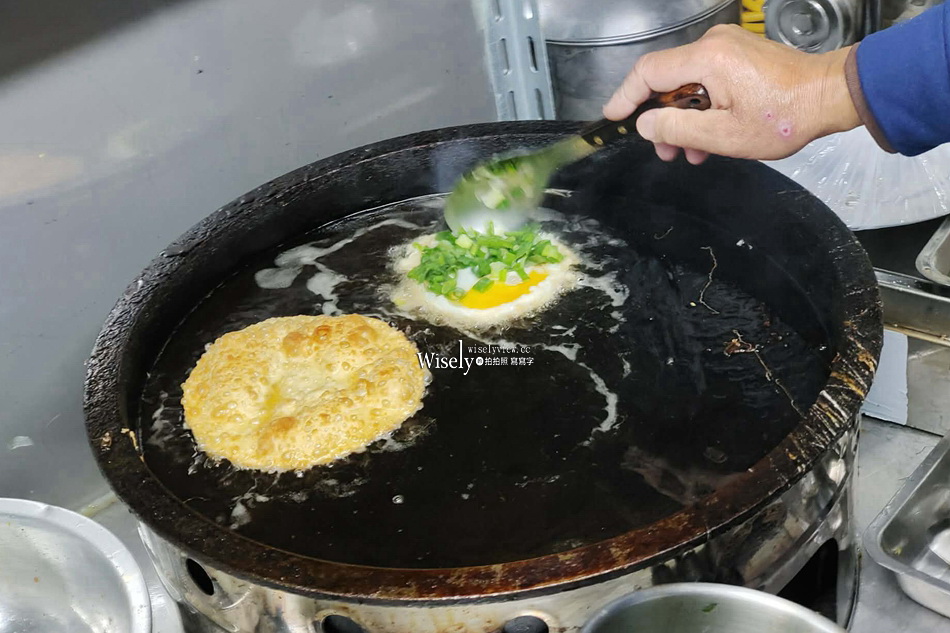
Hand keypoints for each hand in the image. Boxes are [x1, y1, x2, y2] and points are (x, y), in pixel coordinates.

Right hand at [603, 24, 860, 163]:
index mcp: (707, 59)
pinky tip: (709, 137)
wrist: (832, 95)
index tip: (612, 117)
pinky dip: (702, 107)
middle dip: (662, 118)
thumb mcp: (724, 135)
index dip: (625, 96)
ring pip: (688, 84)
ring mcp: (728, 47)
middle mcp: (713, 44)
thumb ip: (677, 129)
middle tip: (664, 153)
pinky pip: (707, 80)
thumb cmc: (783, 118)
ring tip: (691, 153)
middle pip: (668, 79)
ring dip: (684, 119)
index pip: (648, 72)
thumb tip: (645, 125)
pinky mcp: (740, 55)